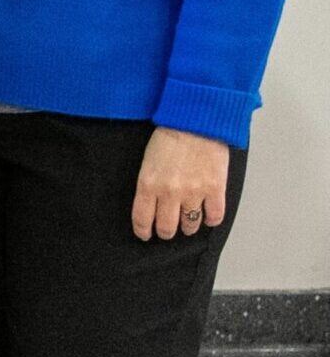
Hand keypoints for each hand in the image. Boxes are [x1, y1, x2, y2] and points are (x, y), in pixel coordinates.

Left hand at [132, 126, 230, 241]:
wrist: (195, 121)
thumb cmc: (170, 136)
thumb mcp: (148, 161)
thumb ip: (150, 184)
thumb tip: (152, 202)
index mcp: (148, 184)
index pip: (142, 219)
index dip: (143, 231)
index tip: (145, 234)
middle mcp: (170, 192)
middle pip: (167, 227)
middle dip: (166, 232)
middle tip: (167, 230)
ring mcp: (194, 192)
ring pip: (190, 225)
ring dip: (188, 228)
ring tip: (188, 224)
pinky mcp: (215, 189)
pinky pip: (214, 216)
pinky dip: (211, 220)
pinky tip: (208, 217)